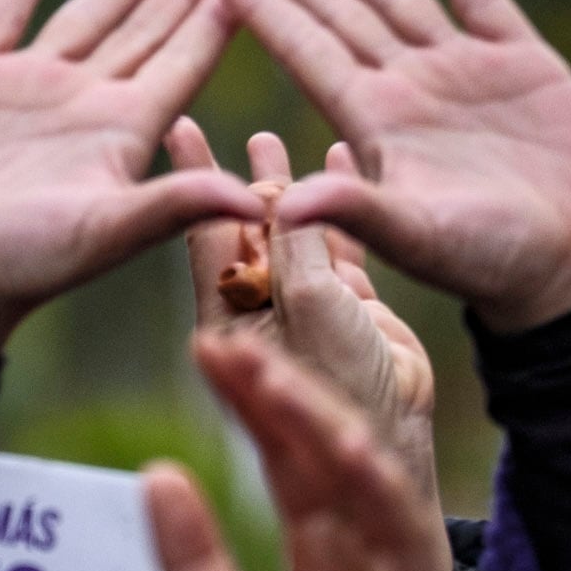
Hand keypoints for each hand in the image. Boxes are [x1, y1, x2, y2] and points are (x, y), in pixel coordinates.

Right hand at [0, 0, 263, 363]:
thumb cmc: (22, 262)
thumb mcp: (106, 230)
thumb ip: (176, 204)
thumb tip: (258, 197)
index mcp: (122, 134)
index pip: (183, 66)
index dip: (213, 25)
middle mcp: (82, 105)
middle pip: (145, 37)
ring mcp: (26, 88)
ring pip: (85, 22)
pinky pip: (3, 15)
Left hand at [146, 337, 455, 570]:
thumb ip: (194, 560)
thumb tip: (154, 471)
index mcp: (318, 551)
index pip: (282, 457)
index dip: (250, 403)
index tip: (202, 349)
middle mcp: (362, 551)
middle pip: (322, 453)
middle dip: (278, 393)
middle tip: (227, 339)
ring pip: (367, 481)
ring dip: (325, 425)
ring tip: (276, 379)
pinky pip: (407, 538)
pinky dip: (379, 492)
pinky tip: (346, 453)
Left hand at [172, 124, 443, 521]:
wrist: (393, 450)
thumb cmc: (339, 389)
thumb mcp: (309, 307)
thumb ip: (293, 248)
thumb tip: (275, 195)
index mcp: (231, 312)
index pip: (203, 229)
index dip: (194, 176)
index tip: (177, 125)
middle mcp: (261, 309)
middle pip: (242, 227)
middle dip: (231, 175)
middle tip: (207, 120)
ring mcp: (306, 310)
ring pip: (292, 235)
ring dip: (286, 187)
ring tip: (272, 137)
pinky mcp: (352, 313)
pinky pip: (342, 250)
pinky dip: (345, 210)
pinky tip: (345, 167)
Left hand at [214, 0, 570, 333]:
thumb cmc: (489, 260)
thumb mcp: (415, 236)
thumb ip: (354, 211)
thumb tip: (282, 205)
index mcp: (376, 125)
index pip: (309, 55)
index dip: (269, 14)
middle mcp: (410, 91)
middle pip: (341, 18)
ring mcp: (463, 72)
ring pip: (398, 2)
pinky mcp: (522, 61)